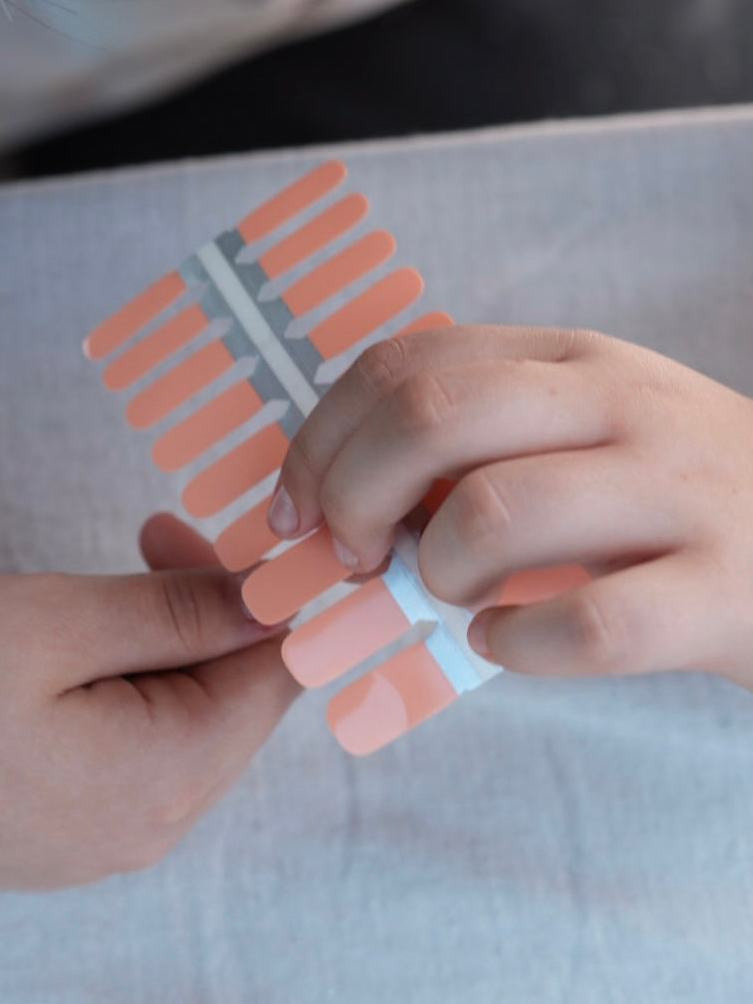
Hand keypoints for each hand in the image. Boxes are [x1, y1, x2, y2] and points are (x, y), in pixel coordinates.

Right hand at [0, 516, 295, 888]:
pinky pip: (131, 754)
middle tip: (155, 532)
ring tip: (116, 573)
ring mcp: (98, 843)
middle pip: (231, 705)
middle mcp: (146, 830)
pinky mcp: (55, 836)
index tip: (235, 528)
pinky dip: (127, 687)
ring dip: (166, 641)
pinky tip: (81, 645)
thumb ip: (183, 611)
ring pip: (181, 726)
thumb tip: (279, 598)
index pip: (275, 680)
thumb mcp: (61, 618)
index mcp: (164, 780)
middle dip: (212, 611)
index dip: (273, 596)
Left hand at [267, 325, 752, 691]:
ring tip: (455, 595)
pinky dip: (517, 646)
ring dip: (438, 571)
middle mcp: (619, 403)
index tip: (293, 511)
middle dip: (353, 497)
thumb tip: (333, 494)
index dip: (320, 439)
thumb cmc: (671, 495)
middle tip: (358, 558)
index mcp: (568, 357)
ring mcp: (677, 491)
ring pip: (494, 513)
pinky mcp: (723, 590)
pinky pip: (587, 624)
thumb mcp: (583, 426)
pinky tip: (509, 643)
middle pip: (429, 417)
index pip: (402, 363)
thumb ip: (478, 436)